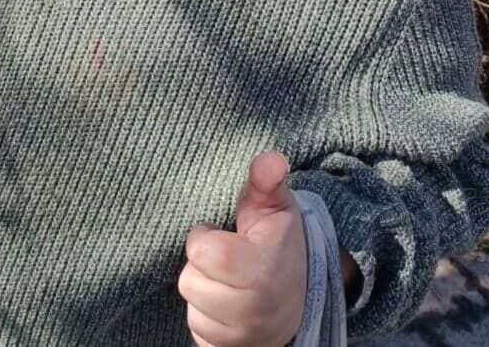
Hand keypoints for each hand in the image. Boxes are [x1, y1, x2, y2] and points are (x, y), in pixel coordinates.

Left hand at [177, 151, 306, 346]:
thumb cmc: (278, 245)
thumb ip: (267, 180)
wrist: (299, 298)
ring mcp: (242, 339)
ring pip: (191, 308)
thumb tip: (269, 158)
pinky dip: (207, 319)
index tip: (222, 233)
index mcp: (260, 271)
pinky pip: (198, 335)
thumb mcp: (275, 207)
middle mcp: (252, 312)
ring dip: (203, 292)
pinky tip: (226, 307)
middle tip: (227, 260)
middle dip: (202, 266)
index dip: (205, 237)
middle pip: (190, 281)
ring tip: (228, 282)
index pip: (203, 252)